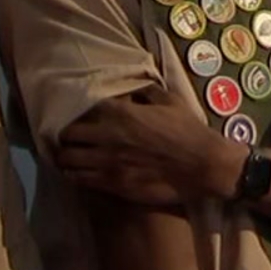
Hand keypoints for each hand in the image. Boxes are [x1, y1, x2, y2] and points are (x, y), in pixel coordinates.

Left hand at [57, 87, 246, 205]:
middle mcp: (106, 136)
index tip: (82, 115)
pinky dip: (76, 174)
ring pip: (67, 159)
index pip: (81, 108)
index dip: (79, 112)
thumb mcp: (172, 102)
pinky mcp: (111, 183)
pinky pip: (78, 178)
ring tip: (74, 156)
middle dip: (67, 135)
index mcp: (120, 113)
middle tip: (73, 138)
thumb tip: (132, 86)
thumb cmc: (189, 131)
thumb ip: (147, 92)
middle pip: (67, 135)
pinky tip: (82, 172)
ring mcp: (106, 162)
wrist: (203, 166)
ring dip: (68, 156)